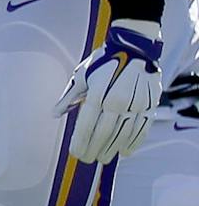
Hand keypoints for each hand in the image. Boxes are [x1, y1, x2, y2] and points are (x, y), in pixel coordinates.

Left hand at [58, 19, 162, 162]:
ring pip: (123, 133)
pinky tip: (125, 152)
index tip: (75, 153)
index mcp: (98, 93)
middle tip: (88, 160)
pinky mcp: (150, 103)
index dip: (80, 142)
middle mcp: (117, 100)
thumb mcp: (82, 75)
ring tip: (103, 158)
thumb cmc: (103, 61)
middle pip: (104, 133)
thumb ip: (69, 97)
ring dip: (112, 148)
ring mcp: (136, 103)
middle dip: (94, 149)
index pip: (86, 125)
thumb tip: (54, 114)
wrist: (135, 46)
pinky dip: (134, 142)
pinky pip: (142, 127)